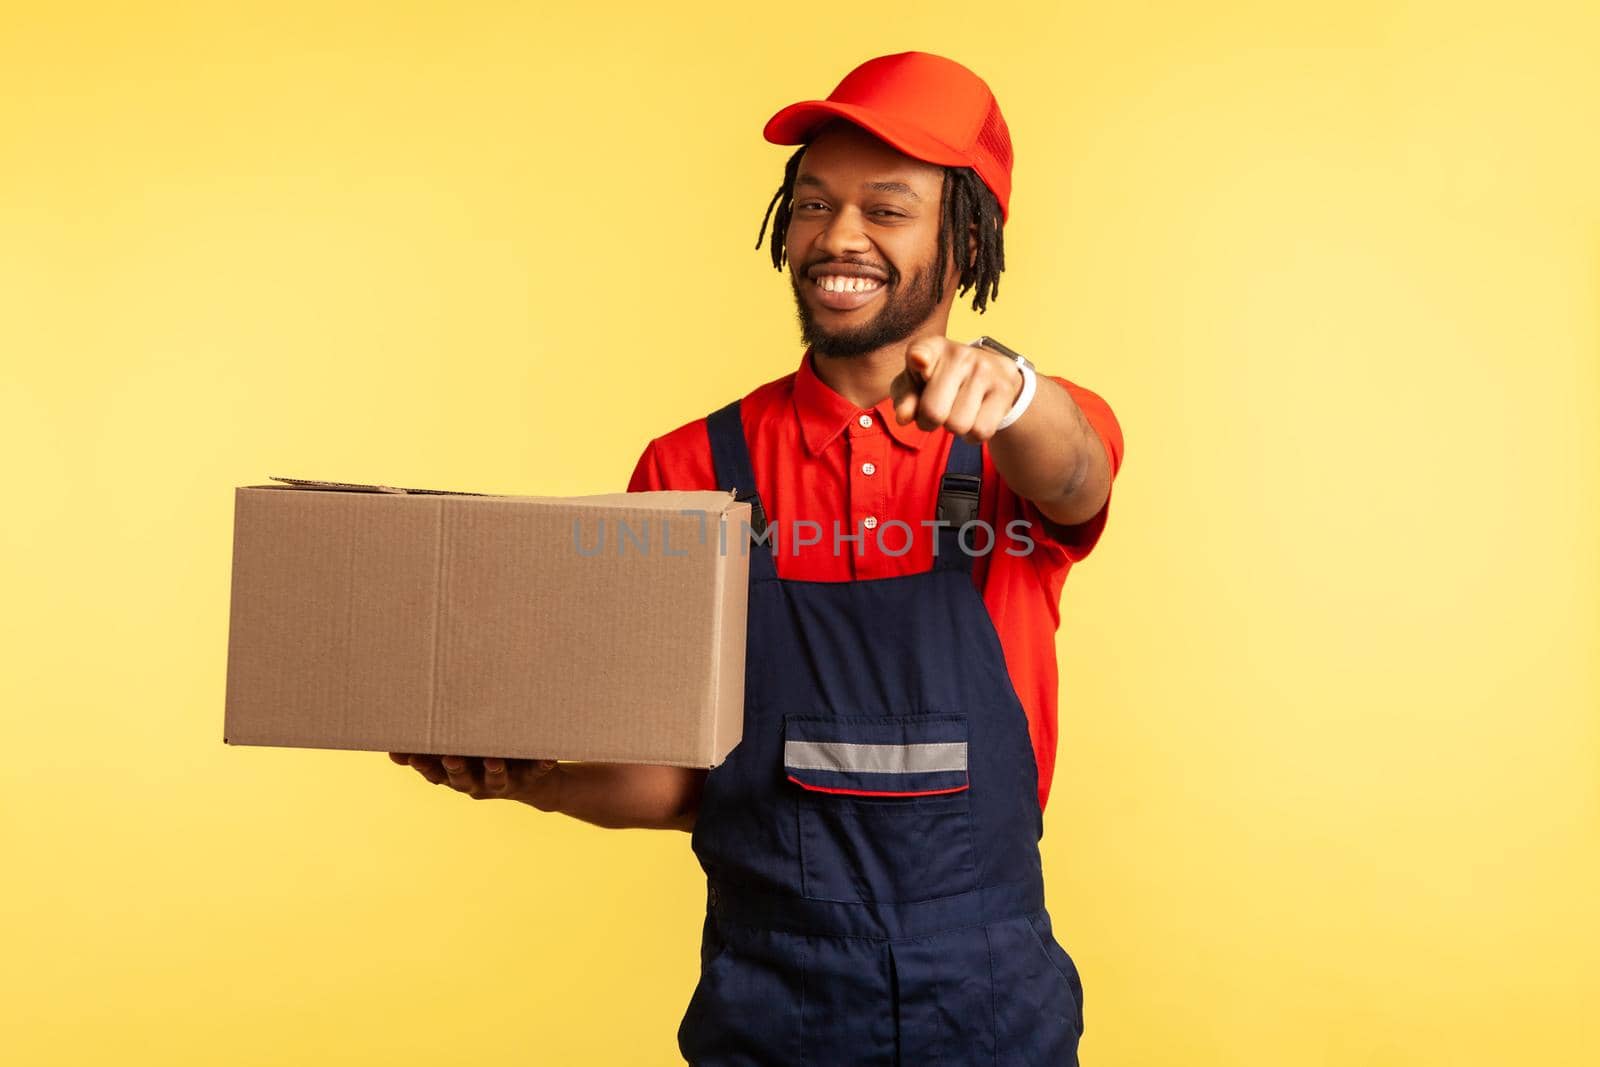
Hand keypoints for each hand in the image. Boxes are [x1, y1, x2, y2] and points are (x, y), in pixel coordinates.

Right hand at [388, 752, 559, 808]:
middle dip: (456, 770)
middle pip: (464, 780)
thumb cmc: (487, 761)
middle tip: (451, 757)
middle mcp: (479, 784)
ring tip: (492, 760)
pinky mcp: (533, 777)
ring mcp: (506, 782)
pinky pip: (537, 772)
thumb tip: (392, 749)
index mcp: (458, 776)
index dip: (424, 766)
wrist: (535, 783)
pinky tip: (547, 758)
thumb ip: (430, 751)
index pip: (435, 773)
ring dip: (494, 771)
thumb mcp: (458, 756)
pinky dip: (541, 765)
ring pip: (497, 780)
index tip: (413, 755)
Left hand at [890, 336, 1023, 442]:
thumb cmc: (942, 381)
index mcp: (932, 348)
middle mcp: (959, 354)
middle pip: (933, 412)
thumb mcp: (916, 384)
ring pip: (958, 425)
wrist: (992, 374)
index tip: (920, 362)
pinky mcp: (1004, 389)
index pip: (921, 351)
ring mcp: (985, 370)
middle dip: (929, 423)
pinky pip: (980, 431)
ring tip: (957, 412)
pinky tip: (974, 418)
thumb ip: (904, 399)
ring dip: (953, 429)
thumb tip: (904, 417)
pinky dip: (972, 435)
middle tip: (936, 414)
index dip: (919, 359)